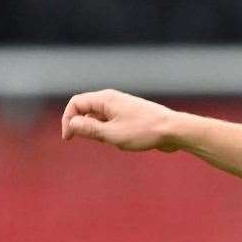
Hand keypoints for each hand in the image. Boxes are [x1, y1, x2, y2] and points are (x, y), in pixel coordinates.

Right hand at [61, 90, 183, 151]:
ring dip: (99, 131)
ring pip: (99, 118)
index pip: (75, 103)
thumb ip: (89, 129)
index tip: (69, 138)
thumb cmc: (144, 131)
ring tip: (115, 141)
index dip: (68, 120)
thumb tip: (72, 123)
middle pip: (86, 109)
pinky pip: (111, 122)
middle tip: (96, 141)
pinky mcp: (130, 116)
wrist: (173, 130)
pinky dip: (110, 133)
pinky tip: (124, 142)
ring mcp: (121, 107)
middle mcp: (112, 99)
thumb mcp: (112, 134)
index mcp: (105, 99)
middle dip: (84, 126)